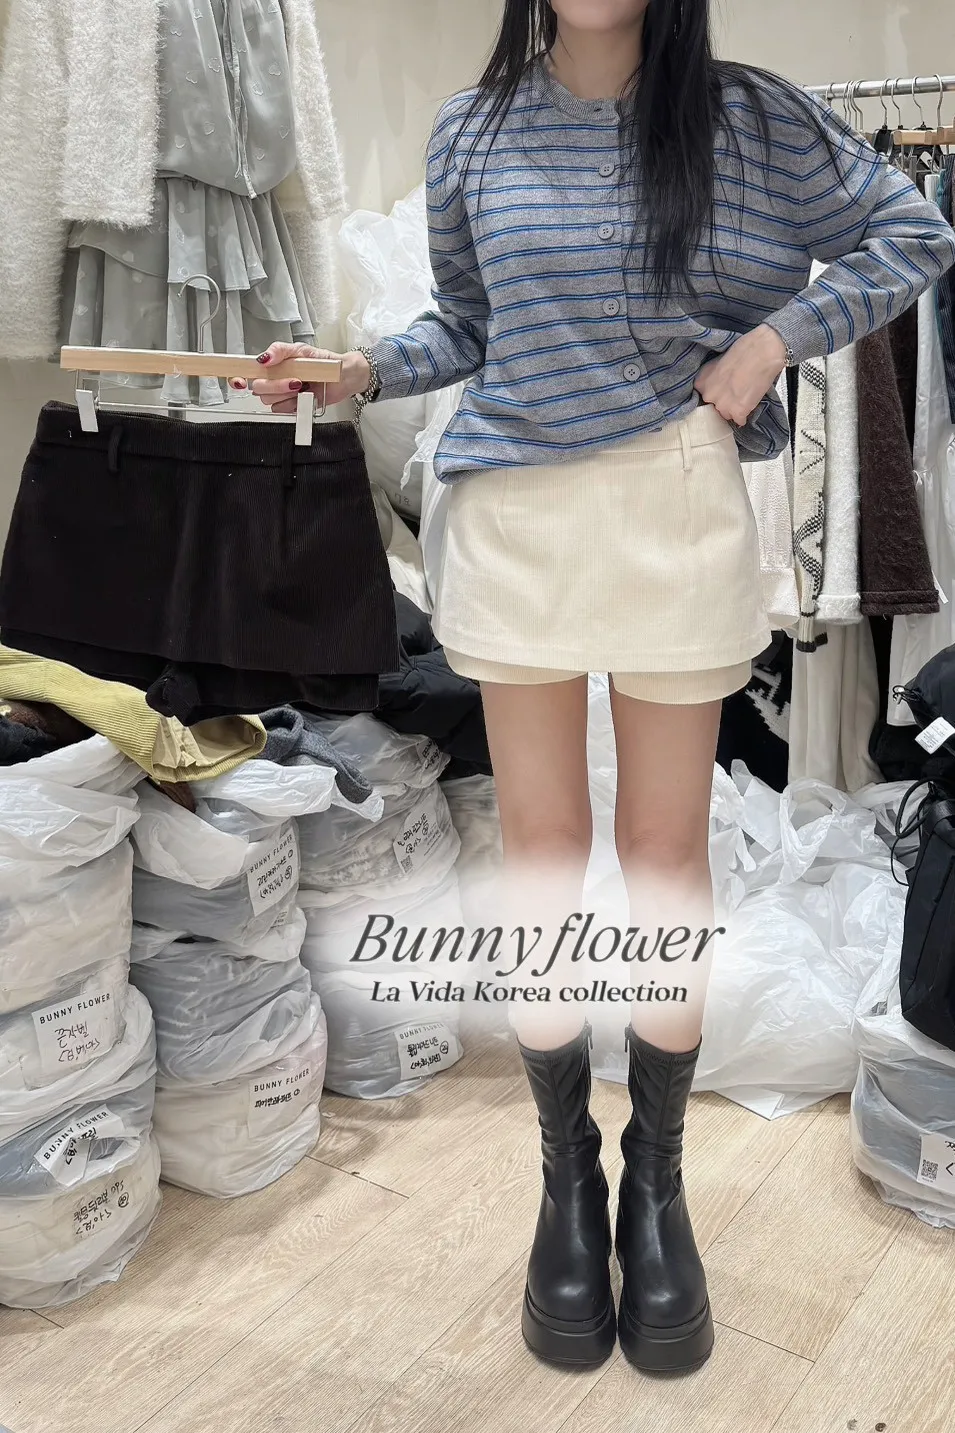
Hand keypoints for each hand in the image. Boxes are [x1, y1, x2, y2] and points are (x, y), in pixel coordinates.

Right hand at [231, 342, 370, 413]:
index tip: (240, 381)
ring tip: (304, 385)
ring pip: (270, 401)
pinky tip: (305, 396)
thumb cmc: (323, 361)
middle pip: (258, 390)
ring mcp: (283, 396)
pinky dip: (295, 404)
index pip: (246, 372)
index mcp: (272, 366)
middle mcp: (273, 381)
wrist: (343, 376)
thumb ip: (280, 350)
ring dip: (287, 394)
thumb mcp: (301, 349)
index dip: (238, 378)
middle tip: (295, 380)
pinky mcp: (293, 408)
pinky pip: (284, 411)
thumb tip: (264, 358)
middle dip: (275, 386)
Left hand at [693, 325, 787, 426]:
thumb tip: (718, 387)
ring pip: (727, 415)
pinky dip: (745, 415)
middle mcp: (709, 396)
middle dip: (725, 402)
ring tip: (745, 395)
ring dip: (735, 409)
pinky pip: (740, 420)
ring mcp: (723, 406)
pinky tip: (750, 401)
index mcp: (701, 382)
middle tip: (737, 391)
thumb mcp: (718, 362)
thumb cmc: (743, 350)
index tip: (724, 389)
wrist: (763, 351)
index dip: (717, 393)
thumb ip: (714, 378)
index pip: (705, 396)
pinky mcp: (738, 412)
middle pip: (715, 407)